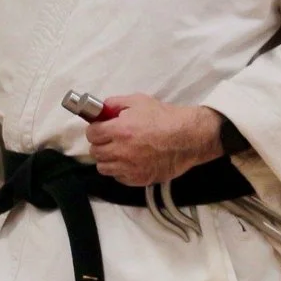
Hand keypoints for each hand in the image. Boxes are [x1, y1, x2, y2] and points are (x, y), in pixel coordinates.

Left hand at [85, 94, 224, 187]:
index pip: (91, 134)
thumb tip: (100, 110)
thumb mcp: (139, 101)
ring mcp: (130, 168)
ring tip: (119, 151)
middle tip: (110, 139)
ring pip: (103, 167)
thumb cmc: (165, 117)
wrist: (189, 137)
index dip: (95, 130)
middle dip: (100, 144)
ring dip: (108, 159)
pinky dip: (120, 170)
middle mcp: (122, 151)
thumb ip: (115, 103)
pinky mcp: (139, 179)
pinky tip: (130, 161)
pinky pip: (118, 177)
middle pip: (95, 152)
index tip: (101, 128)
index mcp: (120, 130)